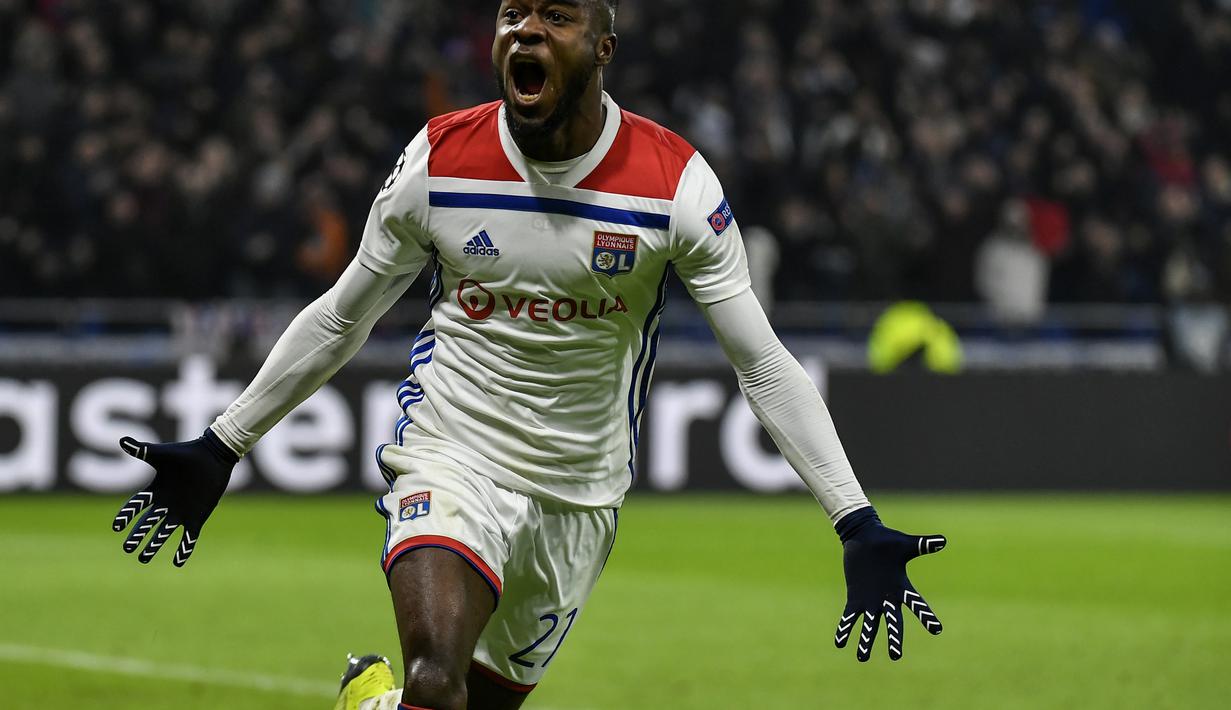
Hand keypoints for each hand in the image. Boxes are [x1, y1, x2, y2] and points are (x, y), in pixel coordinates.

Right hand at [110, 428, 238, 565]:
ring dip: (154, 546)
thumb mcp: (162, 454)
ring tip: (143, 559)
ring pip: (163, 533)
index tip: (116, 527)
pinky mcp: (197, 517)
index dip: (126, 515)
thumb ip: (142, 451)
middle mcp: (166, 504)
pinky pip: (189, 537)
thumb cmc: (187, 453)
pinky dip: (183, 549)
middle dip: (137, 536)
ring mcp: (181, 512)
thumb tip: (121, 441)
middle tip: (127, 548)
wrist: (214, 457)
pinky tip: (178, 563)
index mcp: (156, 490)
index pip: (136, 506)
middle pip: (147, 524)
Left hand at [832, 507, 945, 661]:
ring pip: (870, 625)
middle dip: (894, 639)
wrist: (863, 537)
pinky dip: (845, 628)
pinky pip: (850, 617)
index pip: (917, 604)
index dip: (926, 616)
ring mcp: (870, 600)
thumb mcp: (905, 544)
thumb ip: (923, 545)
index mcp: (901, 587)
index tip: (937, 629)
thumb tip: (942, 540)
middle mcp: (887, 599)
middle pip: (893, 622)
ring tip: (861, 657)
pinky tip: (839, 643)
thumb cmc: (887, 540)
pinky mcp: (855, 598)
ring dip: (866, 641)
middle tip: (895, 656)